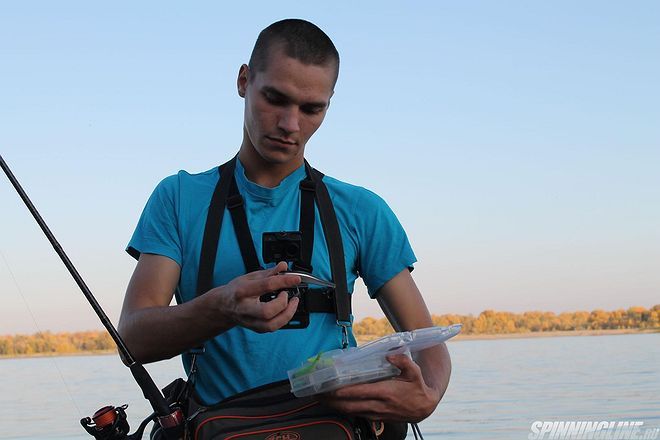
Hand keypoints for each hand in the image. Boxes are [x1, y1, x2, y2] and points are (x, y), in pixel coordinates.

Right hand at [211, 261, 301, 332]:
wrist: (224, 307)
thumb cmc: (237, 290)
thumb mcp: (250, 277)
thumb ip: (269, 273)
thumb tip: (283, 266)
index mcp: (242, 291)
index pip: (266, 285)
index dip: (284, 281)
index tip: (296, 278)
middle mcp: (245, 308)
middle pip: (267, 311)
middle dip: (283, 303)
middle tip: (287, 294)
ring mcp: (250, 321)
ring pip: (271, 325)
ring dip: (287, 314)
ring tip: (292, 303)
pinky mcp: (255, 329)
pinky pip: (273, 328)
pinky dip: (283, 319)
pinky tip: (286, 310)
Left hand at [320, 353, 440, 422]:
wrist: (424, 408)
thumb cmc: (417, 388)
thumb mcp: (415, 372)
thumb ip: (403, 361)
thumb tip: (390, 355)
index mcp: (385, 392)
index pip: (359, 392)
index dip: (342, 391)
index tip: (329, 387)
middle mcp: (378, 405)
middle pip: (349, 404)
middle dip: (331, 400)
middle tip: (317, 393)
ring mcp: (375, 413)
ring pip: (350, 411)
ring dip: (334, 406)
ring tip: (320, 398)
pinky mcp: (375, 418)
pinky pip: (355, 414)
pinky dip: (343, 409)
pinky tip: (335, 403)